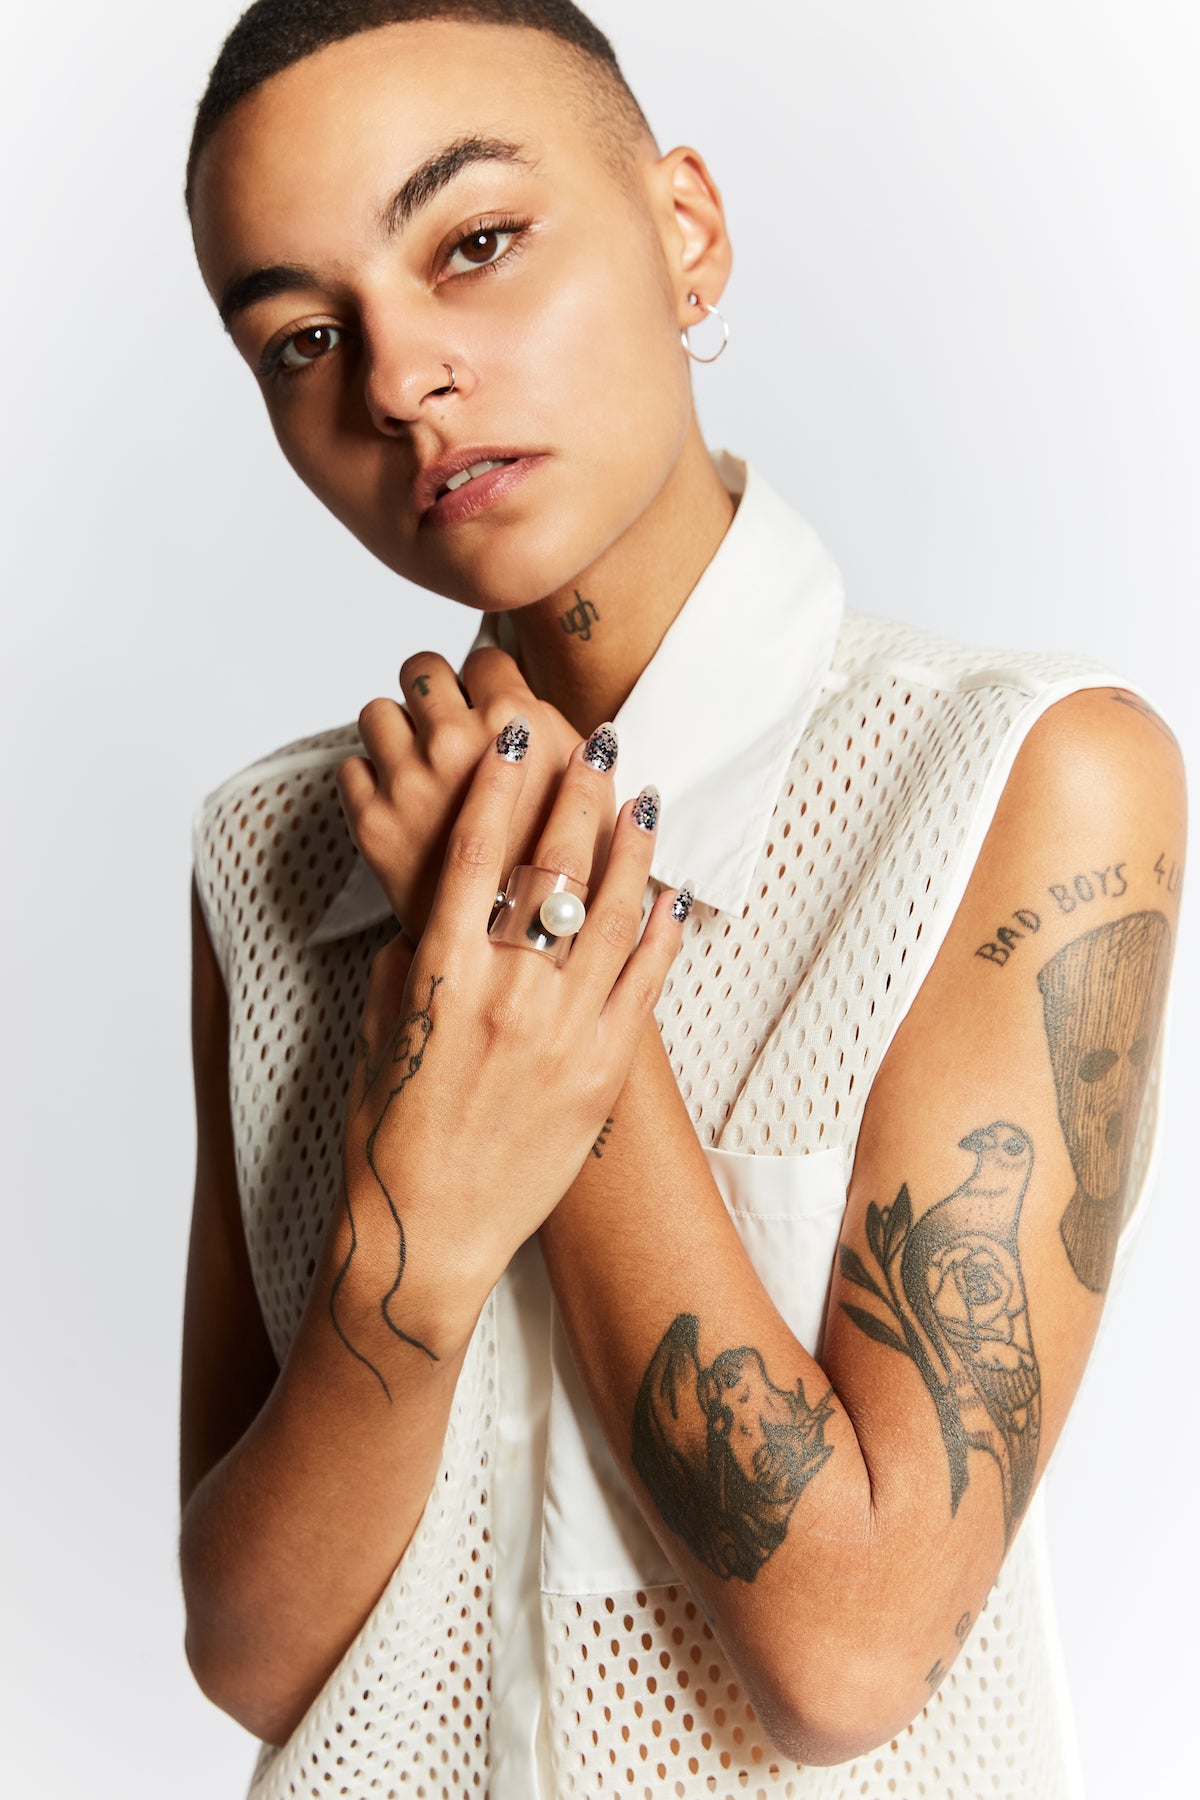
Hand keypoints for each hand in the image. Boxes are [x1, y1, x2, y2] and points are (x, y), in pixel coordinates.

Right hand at [334, 717, 686, 1376]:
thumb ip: (412, 961)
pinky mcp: (602, 1074)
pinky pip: (643, 985)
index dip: (500, 789)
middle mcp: (503, 997)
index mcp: (437, 979)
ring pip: (607, 917)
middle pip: (547, 871)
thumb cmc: (391, 1133)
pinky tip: (671, 890)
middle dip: (576, 796)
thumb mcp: (380, 1032)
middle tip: (597, 741)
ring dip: (630, 848)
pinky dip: (660, 931)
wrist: (430, 1234)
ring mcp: (560, 1035)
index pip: (471, 859)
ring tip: (644, 798)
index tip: (519, 737)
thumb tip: (442, 909)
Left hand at [337, 646, 581, 941]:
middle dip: (434, 693)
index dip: (488, 684)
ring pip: (377, 712)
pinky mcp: (371, 822)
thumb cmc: (561, 882)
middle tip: (444, 725)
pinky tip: (401, 806)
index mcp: (516, 724)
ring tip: (418, 765)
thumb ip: (573, 748)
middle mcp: (456, 742)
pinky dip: (370, 783)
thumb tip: (563, 715)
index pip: (484, 657)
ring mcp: (409, 781)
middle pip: (423, 668)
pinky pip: (350, 768)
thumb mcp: (592, 803)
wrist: (512, 960)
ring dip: (395, 733)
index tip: (489, 711)